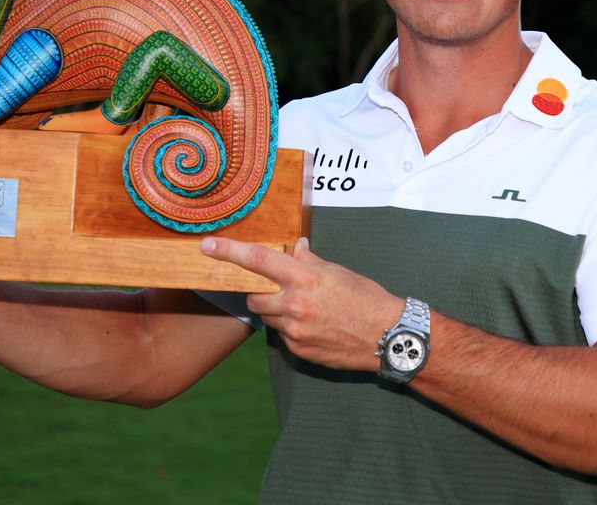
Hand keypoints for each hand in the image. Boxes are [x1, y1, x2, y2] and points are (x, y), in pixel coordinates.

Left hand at [200, 236, 403, 370]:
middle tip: (277, 290)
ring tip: (304, 309)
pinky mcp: (299, 351)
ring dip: (277, 311)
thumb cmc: (367, 299)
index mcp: (304, 279)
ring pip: (268, 318)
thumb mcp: (338, 272)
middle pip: (254, 297)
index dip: (229, 251)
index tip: (207, 246)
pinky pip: (283, 336)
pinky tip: (314, 326)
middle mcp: (295, 305)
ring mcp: (295, 331)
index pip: (257, 260)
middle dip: (259, 293)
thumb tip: (296, 248)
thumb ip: (310, 261)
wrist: (388, 336)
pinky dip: (291, 329)